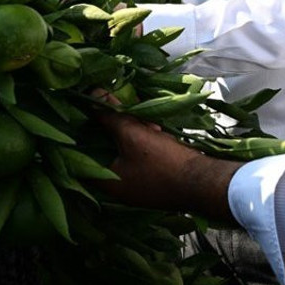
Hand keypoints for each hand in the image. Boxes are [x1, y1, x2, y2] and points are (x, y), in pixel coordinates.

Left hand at [94, 104, 240, 221]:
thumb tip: (91, 94)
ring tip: (146, 122)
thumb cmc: (164, 162)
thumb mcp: (133, 134)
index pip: (81, 157)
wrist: (203, 183)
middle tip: (117, 111)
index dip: (82, 133)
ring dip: (132, 134)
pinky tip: (157, 131)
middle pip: (104, 153)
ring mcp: (136, 188)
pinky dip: (145, 145)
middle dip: (112, 129)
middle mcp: (118, 190)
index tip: (85, 115)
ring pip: (124, 154)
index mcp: (107, 183)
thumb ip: (110, 115)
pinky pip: (140, 160)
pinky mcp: (152, 183)